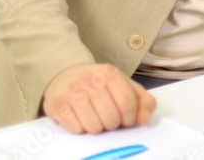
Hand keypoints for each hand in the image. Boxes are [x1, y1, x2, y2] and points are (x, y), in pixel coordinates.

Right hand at [41, 63, 156, 133]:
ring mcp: (72, 91)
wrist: (66, 75)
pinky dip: (81, 128)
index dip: (130, 118)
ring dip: (97, 127)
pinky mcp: (58, 104)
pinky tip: (80, 117)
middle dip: (113, 124)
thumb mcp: (124, 86)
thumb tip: (145, 119)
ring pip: (94, 126)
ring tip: (94, 117)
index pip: (127, 103)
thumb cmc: (98, 84)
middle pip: (111, 118)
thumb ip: (142, 101)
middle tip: (108, 118)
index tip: (126, 119)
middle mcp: (90, 79)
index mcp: (109, 73)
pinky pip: (76, 129)